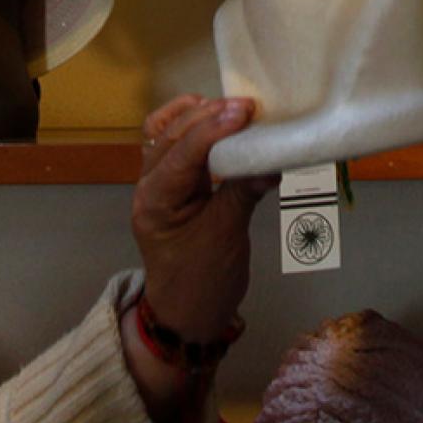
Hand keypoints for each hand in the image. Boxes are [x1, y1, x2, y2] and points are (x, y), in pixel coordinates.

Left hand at [130, 95, 275, 344]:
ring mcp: (158, 183)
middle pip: (170, 134)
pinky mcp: (174, 184)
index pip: (182, 152)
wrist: (187, 314)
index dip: (214, 128)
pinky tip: (219, 120)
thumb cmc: (202, 282)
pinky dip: (195, 127)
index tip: (246, 111)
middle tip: (249, 108)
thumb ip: (243, 193)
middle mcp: (149, 185)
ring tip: (234, 109)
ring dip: (199, 116)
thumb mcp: (226, 238)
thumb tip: (273, 160)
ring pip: (167, 133)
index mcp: (155, 201)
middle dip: (208, 116)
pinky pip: (176, 144)